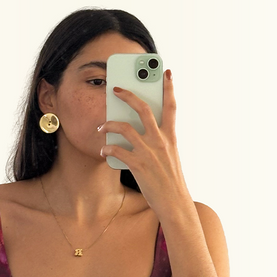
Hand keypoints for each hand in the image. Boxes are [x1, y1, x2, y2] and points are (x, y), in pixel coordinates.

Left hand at [98, 69, 189, 214]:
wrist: (174, 203)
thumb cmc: (170, 182)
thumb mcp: (170, 158)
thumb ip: (160, 143)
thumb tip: (143, 132)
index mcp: (170, 138)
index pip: (171, 107)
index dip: (169, 88)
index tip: (167, 73)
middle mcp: (161, 141)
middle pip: (144, 109)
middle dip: (129, 95)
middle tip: (116, 89)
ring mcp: (149, 152)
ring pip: (125, 127)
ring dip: (109, 124)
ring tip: (101, 126)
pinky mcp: (139, 165)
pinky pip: (117, 150)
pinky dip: (107, 148)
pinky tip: (102, 150)